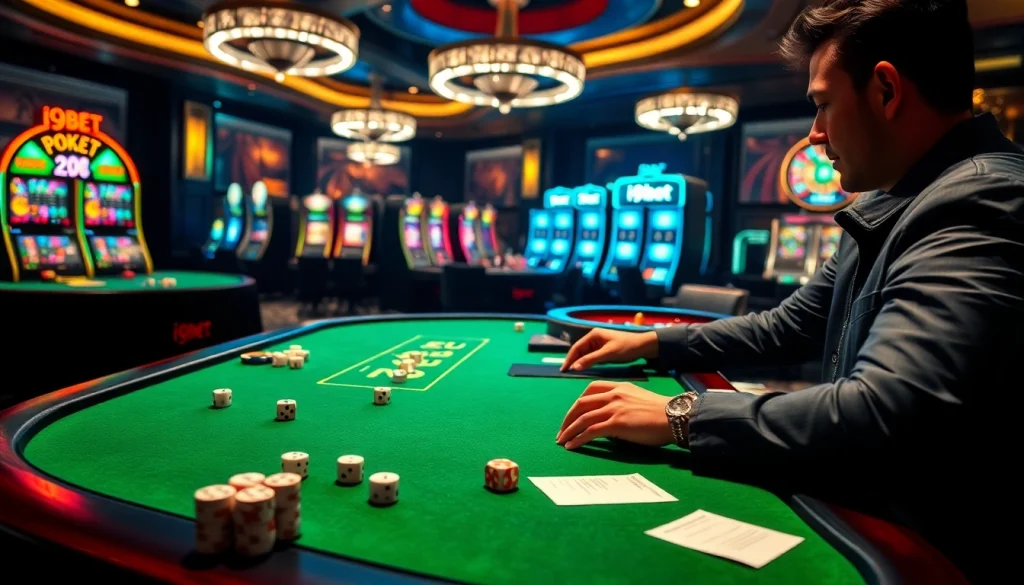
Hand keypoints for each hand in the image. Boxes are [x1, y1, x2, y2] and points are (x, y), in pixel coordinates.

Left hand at [556, 381, 673, 449]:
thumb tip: (611, 421)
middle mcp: (613, 395)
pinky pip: (590, 431)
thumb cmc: (661, 413)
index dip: (578, 402)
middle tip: (561, 430)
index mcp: (619, 387)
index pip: (590, 389)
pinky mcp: (616, 423)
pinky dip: (578, 439)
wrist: (674, 417)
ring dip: (568, 431)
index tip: (573, 413)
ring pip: (582, 418)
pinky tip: (572, 446)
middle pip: (581, 403)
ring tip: (562, 441)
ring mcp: (614, 408)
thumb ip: (622, 404)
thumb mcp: (638, 400)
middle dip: (568, 418)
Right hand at [561, 328, 657, 370]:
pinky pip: (591, 356)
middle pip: (579, 350)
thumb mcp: (608, 354)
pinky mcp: (603, 349)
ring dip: (579, 362)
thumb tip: (574, 367)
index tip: (563, 370)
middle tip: (566, 373)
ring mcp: (598, 343)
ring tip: (572, 373)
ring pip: (584, 354)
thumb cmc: (626, 347)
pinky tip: (584, 369)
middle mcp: (594, 337)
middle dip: (572, 361)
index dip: (569, 359)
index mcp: (593, 335)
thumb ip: (590, 360)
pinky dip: (587, 363)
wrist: (643, 346)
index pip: (576, 347)